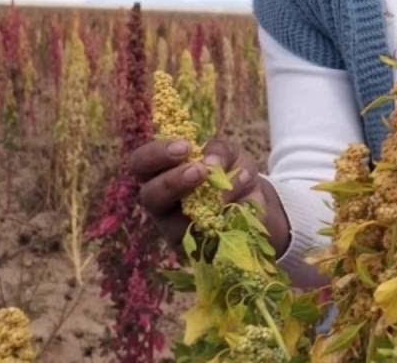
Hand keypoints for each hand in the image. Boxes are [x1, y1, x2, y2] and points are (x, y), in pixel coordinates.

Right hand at [129, 137, 272, 251]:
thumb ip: (221, 152)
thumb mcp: (231, 154)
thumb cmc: (232, 171)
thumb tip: (211, 163)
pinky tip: (237, 209)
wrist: (255, 201)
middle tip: (199, 170)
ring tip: (220, 192)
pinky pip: (202, 240)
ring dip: (196, 207)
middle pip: (148, 196)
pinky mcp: (195, 250)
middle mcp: (162, 203)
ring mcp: (176, 229)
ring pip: (170, 224)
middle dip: (171, 181)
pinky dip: (223, 222)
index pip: (141, 163)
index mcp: (162, 172)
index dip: (156, 154)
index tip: (185, 146)